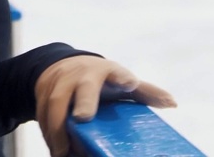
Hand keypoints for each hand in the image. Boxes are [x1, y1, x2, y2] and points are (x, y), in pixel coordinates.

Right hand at [34, 56, 175, 156]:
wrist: (63, 65)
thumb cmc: (101, 79)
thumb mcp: (121, 81)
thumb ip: (145, 92)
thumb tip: (172, 103)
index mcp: (106, 72)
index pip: (117, 72)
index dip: (123, 77)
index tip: (129, 83)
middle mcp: (81, 74)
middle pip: (81, 87)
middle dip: (82, 100)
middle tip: (83, 118)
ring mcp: (59, 82)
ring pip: (54, 104)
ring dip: (57, 128)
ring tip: (64, 151)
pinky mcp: (42, 92)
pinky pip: (41, 114)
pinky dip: (47, 134)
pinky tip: (56, 150)